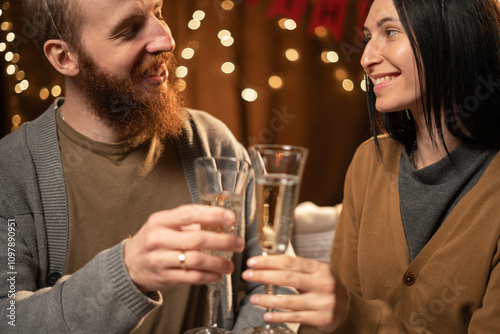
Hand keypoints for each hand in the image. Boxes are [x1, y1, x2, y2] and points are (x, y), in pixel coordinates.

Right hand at [124, 204, 244, 290]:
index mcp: (160, 220)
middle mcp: (158, 238)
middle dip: (223, 241)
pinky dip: (208, 276)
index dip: (212, 215)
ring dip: (218, 262)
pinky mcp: (164, 277)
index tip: (231, 218)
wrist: (129, 265)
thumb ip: (188, 222)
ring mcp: (160, 259)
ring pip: (196, 260)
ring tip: (230, 264)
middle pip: (197, 239)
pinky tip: (218, 275)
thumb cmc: (153, 241)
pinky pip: (192, 277)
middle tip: (238, 243)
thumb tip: (221, 220)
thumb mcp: (164, 225)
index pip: (189, 214)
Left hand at [242, 255, 347, 332]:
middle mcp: (322, 283)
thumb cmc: (326, 286)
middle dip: (264, 276)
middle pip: (288, 278)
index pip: (290, 262)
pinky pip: (296, 317)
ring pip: (290, 301)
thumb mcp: (316, 272)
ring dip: (268, 300)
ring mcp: (322, 301)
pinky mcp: (321, 318)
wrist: (348, 307)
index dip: (270, 261)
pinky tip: (268, 315)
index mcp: (319, 268)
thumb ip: (296, 268)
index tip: (253, 262)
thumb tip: (267, 263)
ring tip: (253, 299)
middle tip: (248, 275)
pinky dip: (280, 316)